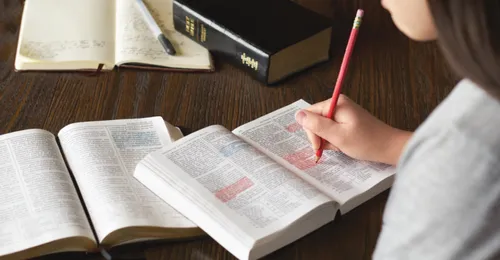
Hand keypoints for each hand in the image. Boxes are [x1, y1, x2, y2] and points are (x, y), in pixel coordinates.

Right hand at [295, 95, 411, 164]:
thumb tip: (298, 115)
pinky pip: (332, 130)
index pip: (309, 114)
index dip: (311, 131)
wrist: (389, 147)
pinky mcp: (347, 120)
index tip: (319, 146)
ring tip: (341, 145)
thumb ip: (316, 125)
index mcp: (336, 103)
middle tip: (332, 146)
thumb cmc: (366, 142)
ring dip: (328, 140)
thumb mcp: (338, 135)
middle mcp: (338, 104)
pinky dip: (334, 139)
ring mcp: (343, 112)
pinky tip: (343, 144)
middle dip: (320, 136)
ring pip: (323, 127)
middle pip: (315, 120)